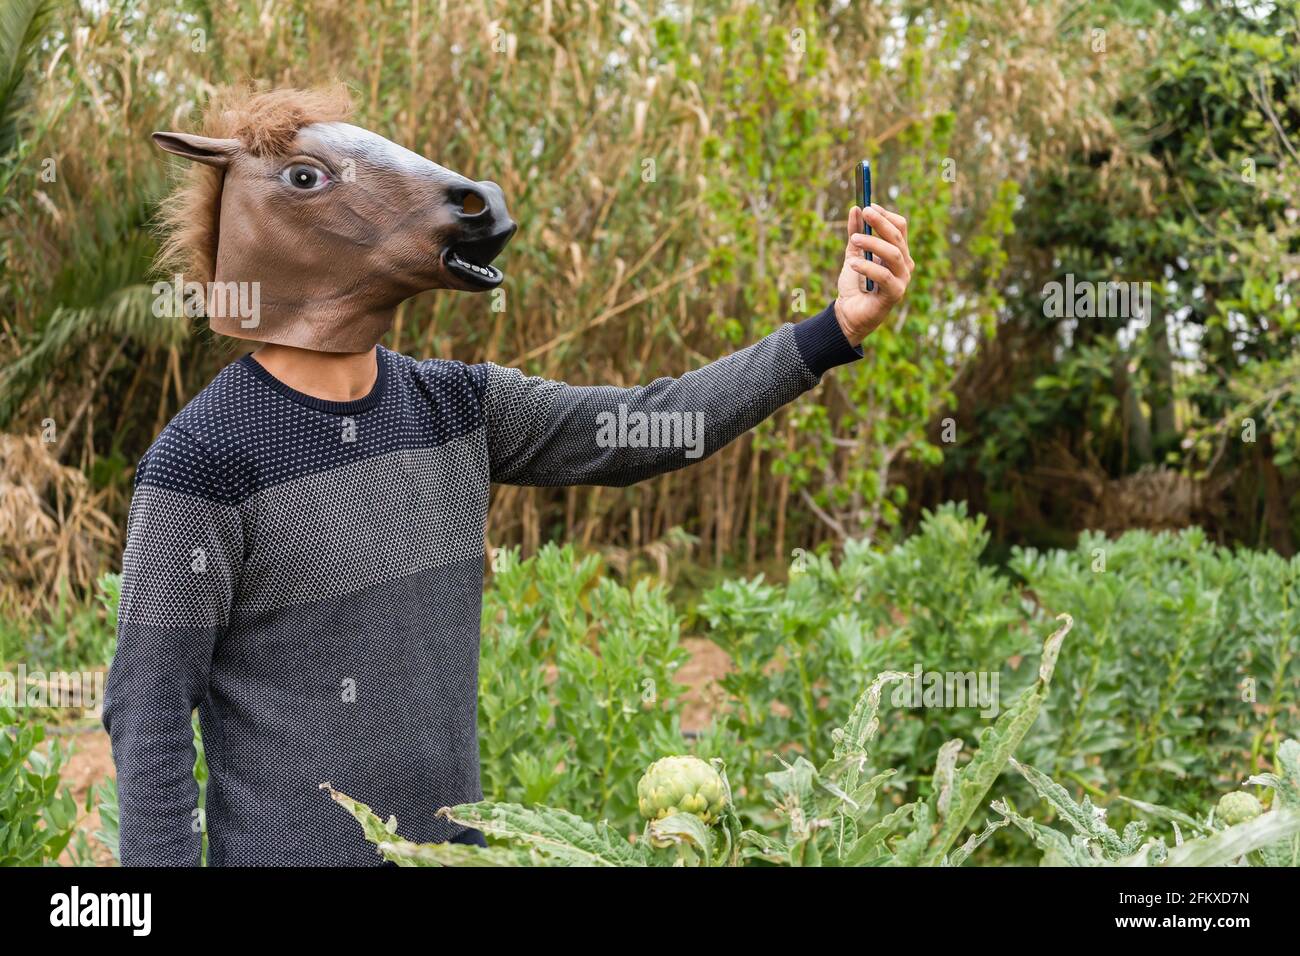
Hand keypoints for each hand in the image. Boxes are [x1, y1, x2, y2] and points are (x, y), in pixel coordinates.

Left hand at [833, 204, 914, 345]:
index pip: (899, 227)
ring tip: (854, 239)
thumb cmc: (855, 285)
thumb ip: (855, 233)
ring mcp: (903, 279)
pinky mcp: (895, 294)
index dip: (885, 215)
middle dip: (880, 222)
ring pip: (893, 254)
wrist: (848, 314)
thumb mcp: (853, 254)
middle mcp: (905, 264)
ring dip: (873, 243)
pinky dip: (867, 267)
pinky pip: (884, 276)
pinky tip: (852, 264)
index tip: (868, 206)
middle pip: (897, 237)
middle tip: (864, 212)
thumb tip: (855, 209)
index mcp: (898, 252)